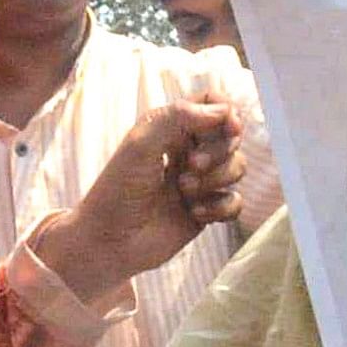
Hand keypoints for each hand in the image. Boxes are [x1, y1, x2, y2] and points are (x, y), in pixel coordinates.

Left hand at [41, 99, 245, 306]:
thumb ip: (179, 117)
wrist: (110, 242)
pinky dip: (220, 207)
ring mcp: (200, 182)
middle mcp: (187, 151)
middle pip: (230, 136)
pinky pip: (235, 202)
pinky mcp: (206, 210)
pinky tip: (194, 213)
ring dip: (216, 179)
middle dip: (218, 151)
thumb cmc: (117, 191)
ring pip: (237, 167)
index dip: (227, 112)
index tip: (230, 127)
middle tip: (192, 166)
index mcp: (170, 128)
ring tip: (185, 192)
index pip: (212, 104)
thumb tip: (224, 110)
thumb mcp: (140, 144)